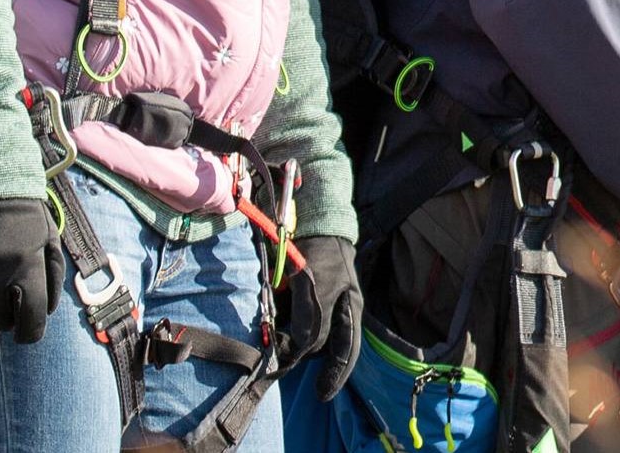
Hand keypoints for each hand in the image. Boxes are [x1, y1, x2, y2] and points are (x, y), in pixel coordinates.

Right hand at [0, 196, 63, 342]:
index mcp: (28, 269)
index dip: (31, 333)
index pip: (31, 320)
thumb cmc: (26, 218)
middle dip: (10, 316)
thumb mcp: (49, 242)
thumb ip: (52, 278)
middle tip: (10, 301)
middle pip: (2, 320)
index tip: (27, 333)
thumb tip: (47, 312)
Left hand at [285, 236, 362, 398]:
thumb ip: (312, 319)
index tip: (321, 396)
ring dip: (290, 343)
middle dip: (304, 358)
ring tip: (274, 350)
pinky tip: (269, 326)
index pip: (346, 352)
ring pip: (306, 335)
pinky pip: (292, 320)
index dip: (336, 376)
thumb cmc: (323, 253)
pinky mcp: (301, 298)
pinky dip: (281, 326)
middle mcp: (336, 313)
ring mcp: (320, 306)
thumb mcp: (319, 286)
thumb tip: (301, 352)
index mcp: (350, 312)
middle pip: (323, 347)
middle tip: (283, 368)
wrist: (314, 223)